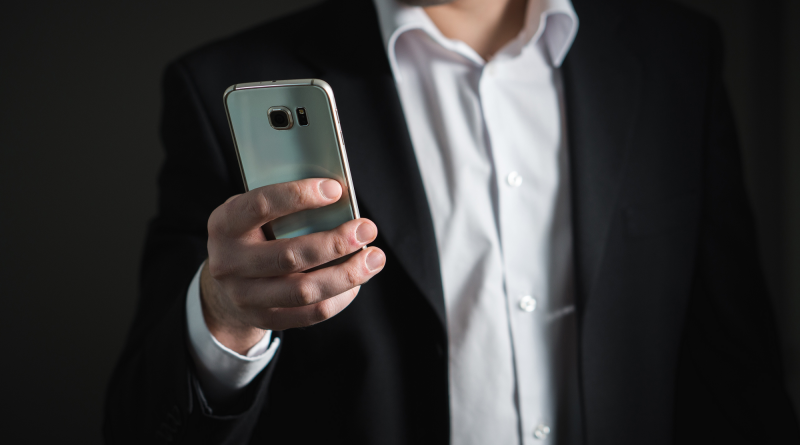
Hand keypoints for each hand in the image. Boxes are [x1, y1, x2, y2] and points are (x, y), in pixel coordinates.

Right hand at [200, 178, 384, 353]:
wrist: (223, 287)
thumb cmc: (252, 236)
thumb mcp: (253, 214)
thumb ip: (284, 207)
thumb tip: (339, 198)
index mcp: (225, 224)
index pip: (261, 205)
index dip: (299, 196)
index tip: (336, 190)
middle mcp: (229, 262)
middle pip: (289, 256)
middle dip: (335, 242)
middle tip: (367, 228)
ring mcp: (245, 296)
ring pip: (304, 291)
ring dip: (346, 275)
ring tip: (374, 259)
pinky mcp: (264, 320)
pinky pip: (310, 315)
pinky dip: (339, 298)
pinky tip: (357, 283)